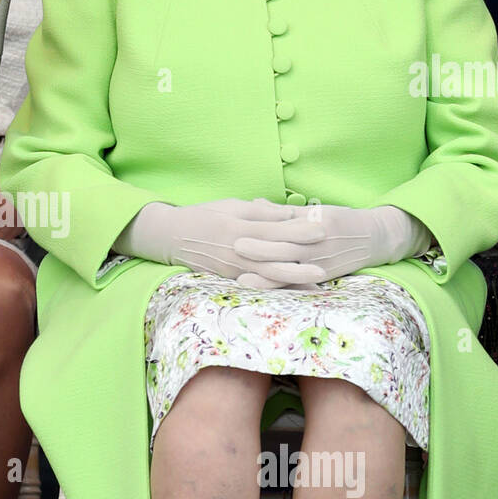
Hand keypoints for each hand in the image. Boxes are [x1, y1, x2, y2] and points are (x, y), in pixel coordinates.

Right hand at [114, 198, 319, 284]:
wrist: (172, 236)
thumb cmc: (205, 216)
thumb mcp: (232, 206)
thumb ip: (260, 212)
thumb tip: (290, 214)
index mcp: (239, 228)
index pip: (275, 229)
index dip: (299, 229)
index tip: (322, 228)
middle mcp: (237, 251)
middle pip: (274, 258)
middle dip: (301, 263)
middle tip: (325, 266)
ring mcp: (233, 268)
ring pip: (268, 276)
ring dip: (292, 281)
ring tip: (315, 284)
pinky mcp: (229, 279)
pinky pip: (257, 285)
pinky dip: (276, 289)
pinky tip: (293, 291)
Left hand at [232, 203, 431, 284]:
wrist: (374, 238)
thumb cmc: (340, 219)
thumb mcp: (314, 210)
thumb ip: (283, 212)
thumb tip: (254, 204)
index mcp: (314, 223)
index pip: (284, 227)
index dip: (262, 229)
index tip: (240, 229)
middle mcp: (317, 245)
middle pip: (285, 249)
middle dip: (260, 250)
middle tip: (235, 247)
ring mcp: (320, 263)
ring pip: (289, 271)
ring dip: (266, 276)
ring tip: (242, 279)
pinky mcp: (322, 277)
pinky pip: (299, 284)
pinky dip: (281, 288)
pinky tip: (265, 293)